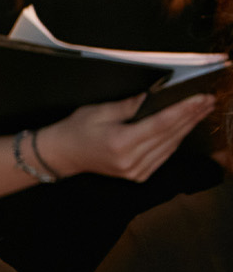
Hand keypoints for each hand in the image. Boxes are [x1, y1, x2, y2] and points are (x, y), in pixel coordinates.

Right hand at [38, 93, 211, 182]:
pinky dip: (176, 140)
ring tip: (202, 111)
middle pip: (170, 135)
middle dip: (191, 116)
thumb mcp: (98, 111)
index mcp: (120, 143)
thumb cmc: (76, 130)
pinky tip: (185, 127)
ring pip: (171, 146)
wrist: (63, 155)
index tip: (200, 98)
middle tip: (208, 100)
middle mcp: (131, 160)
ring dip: (188, 127)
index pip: (160, 124)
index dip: (183, 110)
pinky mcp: (139, 175)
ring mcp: (136, 171)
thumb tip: (153, 96)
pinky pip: (164, 155)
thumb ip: (128, 106)